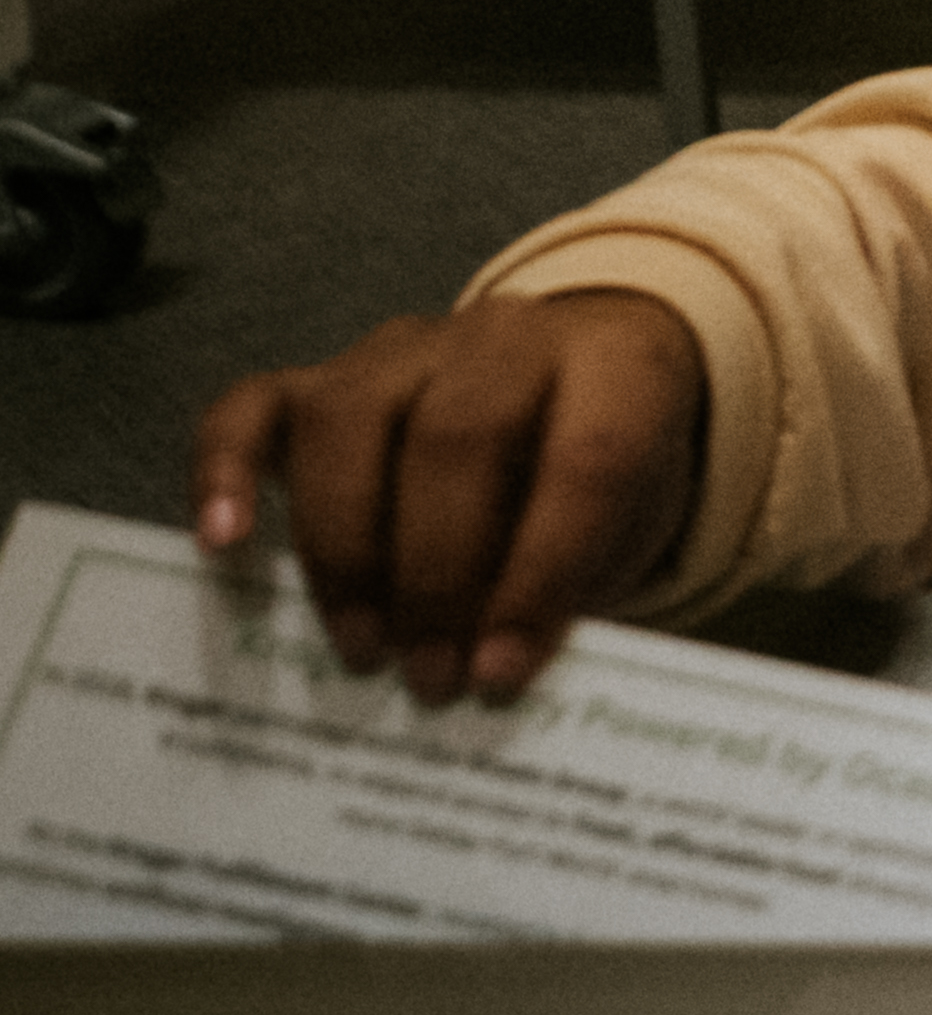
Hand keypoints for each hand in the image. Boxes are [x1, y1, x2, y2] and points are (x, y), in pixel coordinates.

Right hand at [192, 292, 706, 696]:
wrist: (568, 392)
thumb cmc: (594, 482)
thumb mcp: (625, 531)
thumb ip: (576, 587)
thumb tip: (493, 677)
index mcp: (618, 365)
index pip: (589, 458)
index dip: (541, 574)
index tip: (500, 673)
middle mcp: (506, 336)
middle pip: (460, 434)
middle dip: (439, 573)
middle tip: (430, 678)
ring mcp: (404, 348)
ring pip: (349, 419)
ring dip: (347, 548)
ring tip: (362, 650)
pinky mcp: (316, 378)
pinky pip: (251, 407)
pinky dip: (224, 473)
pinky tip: (223, 546)